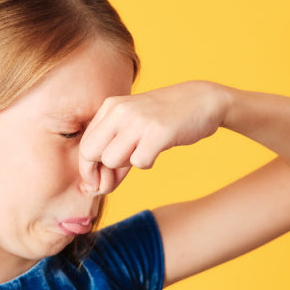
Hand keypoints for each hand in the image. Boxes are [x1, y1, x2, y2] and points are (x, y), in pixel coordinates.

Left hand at [78, 80, 230, 193]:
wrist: (204, 100)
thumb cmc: (165, 119)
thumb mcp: (133, 128)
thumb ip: (113, 152)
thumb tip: (92, 188)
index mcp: (110, 107)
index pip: (85, 146)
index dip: (90, 170)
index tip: (100, 182)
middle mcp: (120, 110)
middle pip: (90, 154)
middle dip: (102, 171)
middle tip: (120, 174)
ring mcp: (139, 120)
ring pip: (111, 160)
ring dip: (127, 165)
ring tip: (143, 152)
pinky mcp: (158, 131)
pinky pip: (139, 162)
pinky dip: (148, 163)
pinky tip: (157, 151)